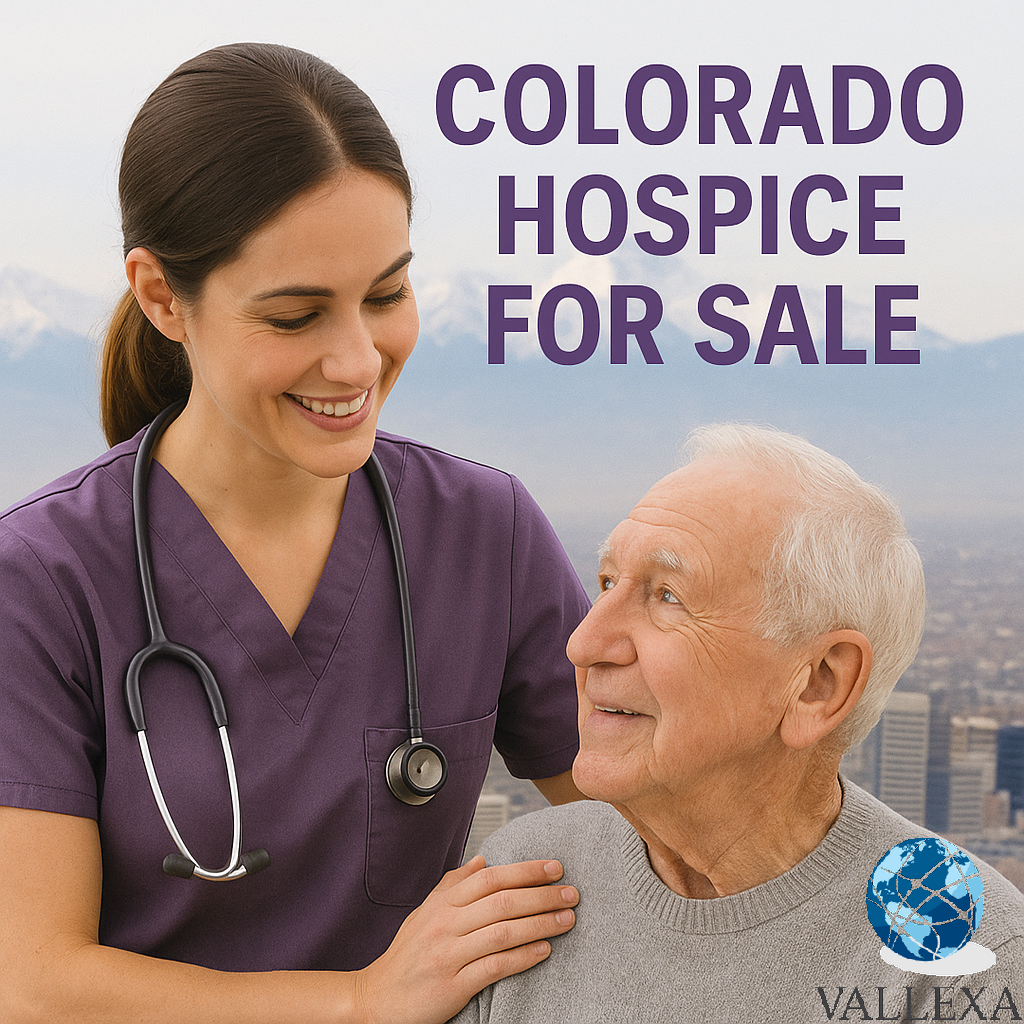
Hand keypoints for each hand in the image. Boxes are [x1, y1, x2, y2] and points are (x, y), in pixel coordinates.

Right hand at [355, 856, 577, 1023]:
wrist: (376, 1000)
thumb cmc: (406, 956)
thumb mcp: (425, 913)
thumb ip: (453, 885)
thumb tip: (482, 860)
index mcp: (442, 904)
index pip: (490, 878)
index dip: (525, 870)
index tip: (554, 867)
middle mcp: (445, 924)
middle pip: (501, 901)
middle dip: (541, 895)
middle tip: (572, 893)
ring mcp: (448, 954)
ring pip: (503, 931)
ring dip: (540, 923)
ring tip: (567, 920)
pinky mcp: (452, 985)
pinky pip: (494, 967)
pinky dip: (522, 957)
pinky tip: (544, 950)